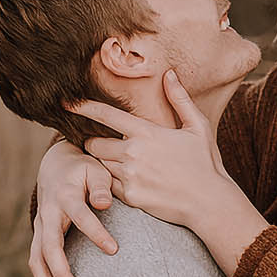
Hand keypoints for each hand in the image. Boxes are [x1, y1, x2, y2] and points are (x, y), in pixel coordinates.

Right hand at [30, 140, 117, 276]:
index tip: (114, 250)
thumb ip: (101, 186)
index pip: (81, 216)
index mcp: (65, 196)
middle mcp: (48, 214)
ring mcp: (41, 227)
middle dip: (60, 273)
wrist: (55, 166)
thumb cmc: (83, 170)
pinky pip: (36, 265)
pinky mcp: (39, 237)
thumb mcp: (95, 170)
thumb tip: (104, 204)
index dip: (96, 232)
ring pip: (36, 260)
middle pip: (48, 246)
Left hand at [70, 71, 224, 226]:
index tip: (67, 103)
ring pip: (99, 165)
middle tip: (103, 144)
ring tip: (116, 163)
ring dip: (103, 163)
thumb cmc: (205, 163)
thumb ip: (180, 99)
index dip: (83, 107)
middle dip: (94, 143)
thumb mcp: (197, 127)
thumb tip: (169, 74)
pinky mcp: (130, 196)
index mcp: (147, 132)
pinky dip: (110, 182)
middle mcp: (134, 153)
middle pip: (94, 144)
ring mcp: (130, 176)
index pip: (106, 115)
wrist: (209, 202)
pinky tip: (127, 181)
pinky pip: (107, 185)